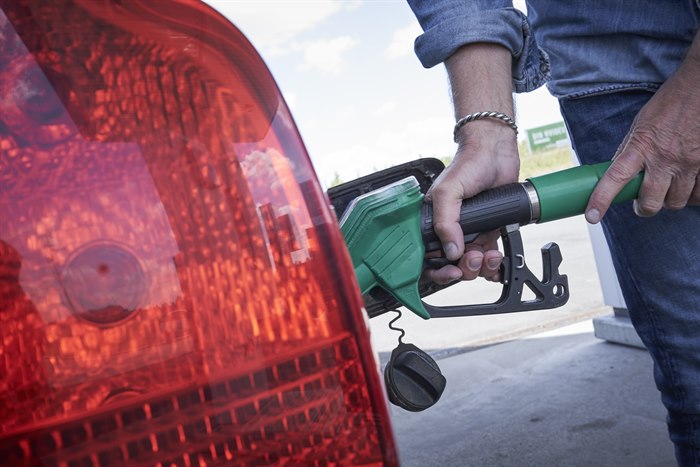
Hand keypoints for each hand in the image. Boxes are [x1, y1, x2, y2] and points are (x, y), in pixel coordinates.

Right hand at [425, 121, 519, 283]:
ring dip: (481, 267)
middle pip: (451, 264)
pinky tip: (497, 260)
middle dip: (464, 268)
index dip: (438, 268)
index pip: (428, 255)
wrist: (496, 152)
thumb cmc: (468, 164)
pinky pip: (488, 257)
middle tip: (474, 259)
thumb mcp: (448, 192)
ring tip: (489, 255)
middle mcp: (450, 229)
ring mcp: (470, 231)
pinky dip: (493, 265)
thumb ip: (446, 222)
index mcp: (433, 221)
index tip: (451, 270)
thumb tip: (451, 251)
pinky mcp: (488, 230)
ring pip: (471, 264)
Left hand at [586, 35, 699, 222]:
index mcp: (641, 146)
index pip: (616, 178)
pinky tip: (687, 186)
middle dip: (644, 207)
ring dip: (669, 200)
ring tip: (667, 188)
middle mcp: (665, 157)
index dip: (601, 200)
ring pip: (676, 202)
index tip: (592, 216)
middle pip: (650, 203)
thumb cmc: (670, 103)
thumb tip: (616, 171)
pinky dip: (692, 195)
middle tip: (643, 201)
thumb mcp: (640, 124)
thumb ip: (629, 149)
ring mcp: (689, 162)